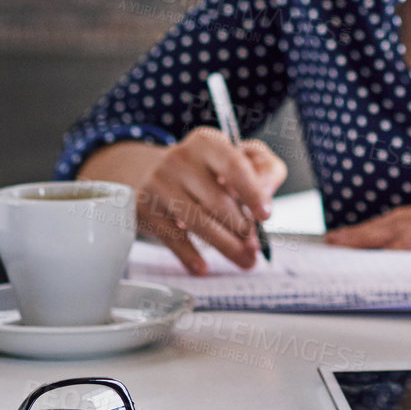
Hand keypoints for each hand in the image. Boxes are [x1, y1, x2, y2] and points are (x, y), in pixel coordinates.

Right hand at [83, 128, 285, 273]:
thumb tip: (266, 200)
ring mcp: (159, 183)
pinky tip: (203, 267)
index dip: (252, 192)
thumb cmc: (204, 168)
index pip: (234, 166)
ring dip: (224, 245)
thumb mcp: (237, 155)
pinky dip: (189, 255)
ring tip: (243, 259)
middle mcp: (180, 158)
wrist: (145, 171)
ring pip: (197, 221)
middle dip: (242, 228)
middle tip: (255, 247)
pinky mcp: (144, 208)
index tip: (265, 215)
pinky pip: (171, 237)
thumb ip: (263, 170)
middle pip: (217, 200)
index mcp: (207, 142)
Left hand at [325, 178, 410, 258]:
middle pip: (395, 221)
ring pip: (399, 227)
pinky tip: (382, 253)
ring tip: (340, 244)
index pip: (410, 219)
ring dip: (368, 236)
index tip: (360, 233)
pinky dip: (397, 245)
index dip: (382, 228)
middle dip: (363, 231)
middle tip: (333, 240)